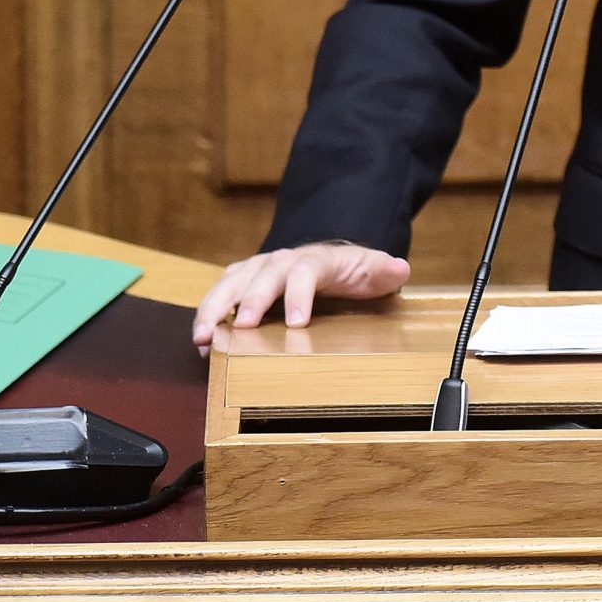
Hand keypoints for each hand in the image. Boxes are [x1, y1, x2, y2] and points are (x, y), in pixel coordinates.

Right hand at [191, 241, 410, 350]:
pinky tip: (202, 341)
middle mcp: (282, 261)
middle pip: (262, 275)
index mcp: (317, 259)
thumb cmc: (352, 272)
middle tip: (241, 329)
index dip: (299, 295)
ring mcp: (259, 270)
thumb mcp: (373, 271)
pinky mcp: (243, 283)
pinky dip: (209, 314)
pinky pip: (221, 294)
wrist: (332, 262)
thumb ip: (384, 271)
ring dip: (215, 307)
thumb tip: (398, 268)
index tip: (297, 324)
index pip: (306, 271)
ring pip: (231, 282)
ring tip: (203, 336)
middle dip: (249, 300)